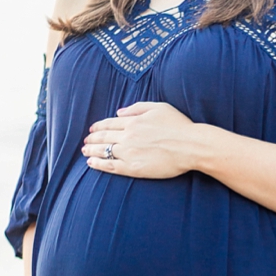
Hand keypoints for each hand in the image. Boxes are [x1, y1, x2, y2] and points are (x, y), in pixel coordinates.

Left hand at [82, 101, 210, 178]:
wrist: (190, 146)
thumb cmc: (179, 126)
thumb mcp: (159, 107)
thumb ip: (137, 107)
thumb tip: (119, 112)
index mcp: (133, 121)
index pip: (110, 123)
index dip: (99, 126)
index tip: (92, 129)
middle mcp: (128, 136)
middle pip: (104, 137)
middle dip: (92, 139)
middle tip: (85, 141)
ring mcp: (129, 152)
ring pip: (104, 151)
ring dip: (91, 151)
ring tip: (85, 152)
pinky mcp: (133, 167)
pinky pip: (111, 166)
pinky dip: (99, 164)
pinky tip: (91, 163)